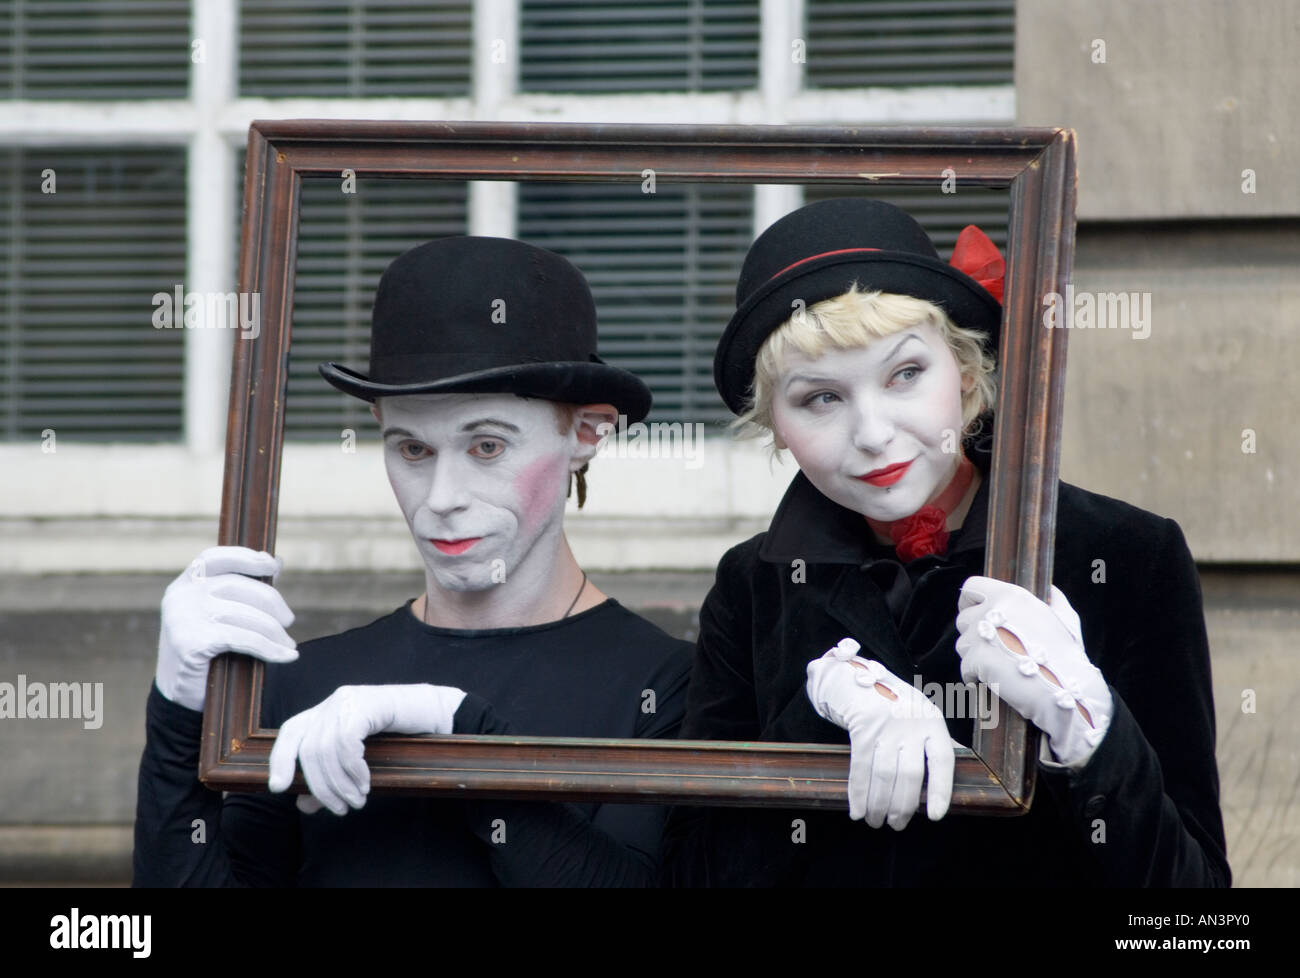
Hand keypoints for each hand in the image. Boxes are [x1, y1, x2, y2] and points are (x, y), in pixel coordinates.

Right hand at [155, 546, 297, 710]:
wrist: (181, 696)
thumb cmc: (207, 651)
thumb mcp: (219, 614)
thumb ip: (241, 589)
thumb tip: (275, 562)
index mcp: (184, 585)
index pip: (214, 558)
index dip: (244, 557)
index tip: (271, 564)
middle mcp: (180, 597)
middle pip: (236, 585)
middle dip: (271, 601)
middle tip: (288, 621)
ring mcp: (183, 618)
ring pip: (244, 614)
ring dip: (274, 631)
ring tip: (288, 644)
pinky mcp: (191, 642)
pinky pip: (243, 639)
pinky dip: (270, 648)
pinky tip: (286, 656)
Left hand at [268, 684, 467, 815]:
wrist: (435, 713)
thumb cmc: (400, 737)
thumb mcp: (359, 762)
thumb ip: (330, 780)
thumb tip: (303, 804)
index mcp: (326, 712)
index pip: (290, 732)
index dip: (280, 760)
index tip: (279, 788)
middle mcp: (332, 703)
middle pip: (308, 749)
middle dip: (321, 786)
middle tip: (341, 808)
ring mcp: (347, 701)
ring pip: (326, 750)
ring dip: (341, 783)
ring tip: (358, 800)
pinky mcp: (364, 704)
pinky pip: (347, 743)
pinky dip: (354, 769)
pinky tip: (366, 782)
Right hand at [806, 638, 954, 828]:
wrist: (856, 678)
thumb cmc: (892, 703)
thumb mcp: (918, 714)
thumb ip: (929, 743)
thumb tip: (940, 784)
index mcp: (932, 721)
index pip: (942, 760)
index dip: (940, 791)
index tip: (934, 816)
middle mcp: (912, 722)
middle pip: (910, 774)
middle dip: (902, 807)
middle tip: (896, 825)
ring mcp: (886, 724)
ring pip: (884, 775)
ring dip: (878, 805)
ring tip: (876, 822)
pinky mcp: (862, 727)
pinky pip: (861, 767)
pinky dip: (858, 793)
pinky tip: (857, 810)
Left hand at [955, 576, 1112, 767]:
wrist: (1067, 689)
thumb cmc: (1067, 656)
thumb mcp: (1066, 619)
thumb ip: (1054, 600)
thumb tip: (1049, 591)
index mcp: (1011, 595)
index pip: (971, 588)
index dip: (970, 603)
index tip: (977, 615)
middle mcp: (992, 610)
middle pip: (964, 619)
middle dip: (975, 635)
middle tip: (996, 650)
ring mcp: (982, 635)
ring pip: (962, 644)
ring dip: (975, 657)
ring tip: (1000, 667)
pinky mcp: (976, 659)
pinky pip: (965, 668)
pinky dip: (976, 678)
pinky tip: (996, 682)